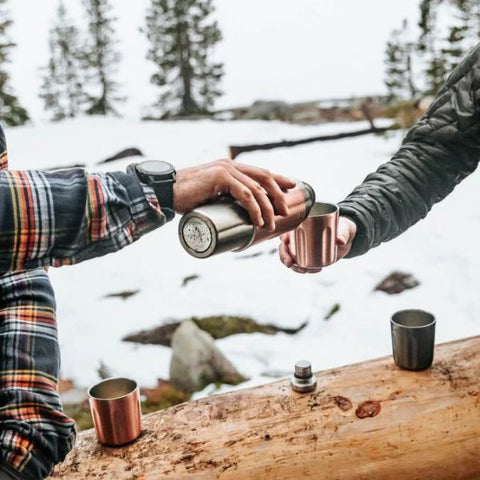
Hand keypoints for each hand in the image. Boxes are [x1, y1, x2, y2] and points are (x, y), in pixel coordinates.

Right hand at [173, 159, 295, 230]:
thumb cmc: (186, 197)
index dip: (279, 179)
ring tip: (271, 224)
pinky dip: (255, 207)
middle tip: (285, 212)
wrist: (165, 191)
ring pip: (257, 188)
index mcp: (231, 168)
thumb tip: (236, 216)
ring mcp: (226, 170)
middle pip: (265, 177)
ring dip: (268, 207)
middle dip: (279, 195)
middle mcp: (231, 165)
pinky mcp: (220, 177)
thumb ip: (224, 198)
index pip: (261, 172)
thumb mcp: (211, 195)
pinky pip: (245, 193)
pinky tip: (258, 219)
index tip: (292, 187)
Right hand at [279, 216, 356, 273]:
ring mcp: (302, 248)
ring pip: (290, 258)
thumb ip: (342, 234)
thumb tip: (340, 240)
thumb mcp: (343, 229)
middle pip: (285, 247)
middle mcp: (299, 237)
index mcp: (302, 226)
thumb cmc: (342, 228)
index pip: (288, 230)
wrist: (345, 238)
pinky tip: (311, 271)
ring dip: (293, 266)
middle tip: (290, 263)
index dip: (283, 236)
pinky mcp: (308, 257)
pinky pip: (301, 264)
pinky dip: (303, 269)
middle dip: (284, 256)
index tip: (285, 241)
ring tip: (303, 270)